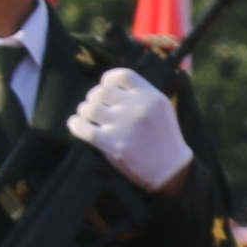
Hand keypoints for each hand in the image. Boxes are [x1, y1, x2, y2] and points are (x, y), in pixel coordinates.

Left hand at [63, 66, 188, 192]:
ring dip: (84, 111)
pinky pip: (84, 128)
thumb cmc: (162, 139)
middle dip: (93, 98)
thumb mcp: (162, 109)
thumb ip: (141, 94)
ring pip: (90, 108)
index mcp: (152, 96)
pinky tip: (75, 124)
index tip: (104, 87)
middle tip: (93, 106)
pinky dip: (75, 124)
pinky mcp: (113, 144)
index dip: (108, 80)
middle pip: (102, 92)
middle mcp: (138, 108)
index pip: (122, 76)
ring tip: (86, 117)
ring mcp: (125, 126)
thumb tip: (109, 85)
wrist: (170, 170)